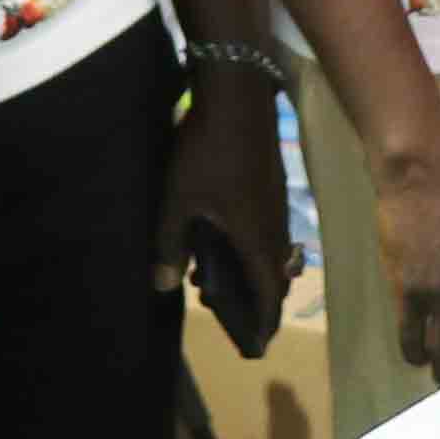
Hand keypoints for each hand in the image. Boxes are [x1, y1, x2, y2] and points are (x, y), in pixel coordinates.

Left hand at [160, 82, 299, 348]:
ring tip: (223, 277)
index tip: (257, 342)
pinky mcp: (274, 182)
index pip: (267, 292)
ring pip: (275, 249)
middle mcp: (275, 224)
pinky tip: (227, 235)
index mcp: (256, 237)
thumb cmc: (205, 153)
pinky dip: (256, 245)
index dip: (263, 320)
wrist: (237, 96)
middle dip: (262, 300)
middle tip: (239, 316)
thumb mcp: (178, 201)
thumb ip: (168, 245)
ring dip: (257, 270)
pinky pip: (272, 228)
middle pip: (276, 274)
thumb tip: (161, 286)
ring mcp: (278, 201)